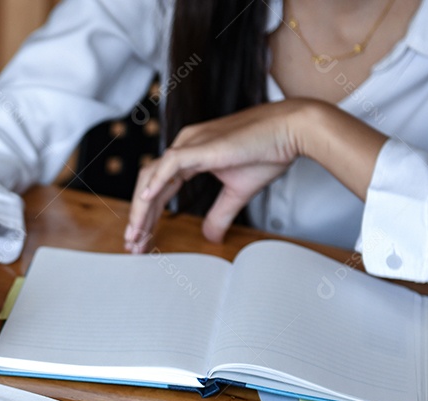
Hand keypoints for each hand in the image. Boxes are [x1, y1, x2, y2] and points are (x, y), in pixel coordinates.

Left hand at [125, 100, 311, 251]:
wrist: (292, 129)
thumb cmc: (269, 152)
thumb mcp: (238, 192)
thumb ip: (220, 214)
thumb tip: (210, 238)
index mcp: (190, 155)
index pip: (160, 189)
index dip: (149, 215)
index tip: (143, 238)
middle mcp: (184, 147)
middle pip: (149, 185)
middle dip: (140, 217)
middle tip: (134, 244)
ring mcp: (190, 144)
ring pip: (152, 176)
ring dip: (142, 208)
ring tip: (137, 234)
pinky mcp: (200, 145)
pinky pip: (170, 165)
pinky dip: (156, 183)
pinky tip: (145, 202)